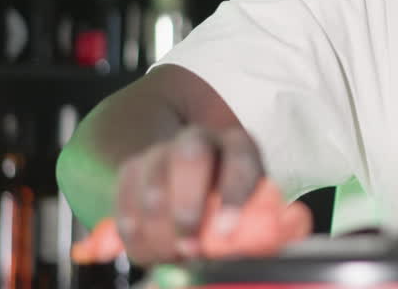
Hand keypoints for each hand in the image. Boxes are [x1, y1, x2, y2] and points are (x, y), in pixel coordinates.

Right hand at [97, 125, 303, 264]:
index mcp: (239, 145)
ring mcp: (161, 152)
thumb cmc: (227, 199)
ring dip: (159, 230)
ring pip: (152, 183)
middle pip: (190, 155)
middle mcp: (199, 140)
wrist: (188, 169)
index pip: (241, 161)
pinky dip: (134, 235)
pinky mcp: (131, 171)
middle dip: (187, 207)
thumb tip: (274, 240)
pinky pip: (123, 203)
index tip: (227, 232)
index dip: (234, 196)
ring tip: (173, 257)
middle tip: (191, 247)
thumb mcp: (253, 204)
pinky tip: (150, 251)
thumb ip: (261, 221)